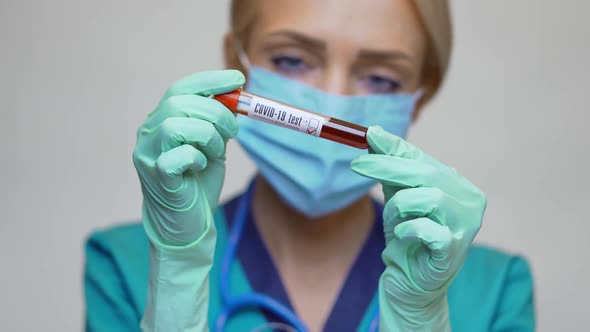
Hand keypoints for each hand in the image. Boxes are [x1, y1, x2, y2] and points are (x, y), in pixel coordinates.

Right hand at [133, 70, 244, 245]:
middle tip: (233, 130)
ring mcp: (148, 154)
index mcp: (161, 120)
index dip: (211, 81)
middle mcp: (148, 132)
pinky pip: (177, 156)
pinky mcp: (156, 176)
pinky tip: (200, 167)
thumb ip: (218, 122)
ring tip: (216, 152)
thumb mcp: (213, 145)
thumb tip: (237, 97)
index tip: (238, 80)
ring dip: (207, 136)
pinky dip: (196, 158)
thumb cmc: (198, 182)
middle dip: (216, 112)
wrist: (187, 222)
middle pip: (180, 103)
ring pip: (176, 126)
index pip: (181, 88)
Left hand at [350, 126, 485, 329]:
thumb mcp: (397, 197)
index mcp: (458, 186)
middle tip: (356, 164)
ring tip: (393, 222)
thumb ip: (390, 167)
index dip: (395, 148)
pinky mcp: (455, 249)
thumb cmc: (407, 238)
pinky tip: (403, 237)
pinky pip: (427, 228)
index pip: (424, 159)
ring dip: (398, 206)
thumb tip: (375, 133)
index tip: (367, 137)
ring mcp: (467, 226)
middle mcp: (469, 202)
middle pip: (427, 173)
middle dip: (387, 167)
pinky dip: (408, 229)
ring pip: (427, 197)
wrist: (410, 282)